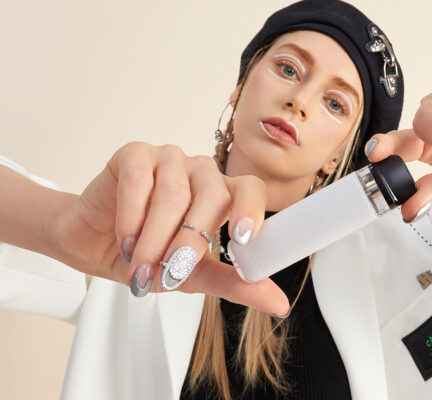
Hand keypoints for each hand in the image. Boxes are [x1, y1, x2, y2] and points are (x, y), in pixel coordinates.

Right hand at [52, 142, 289, 315]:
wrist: (94, 243)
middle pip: (212, 194)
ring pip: (173, 193)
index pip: (250, 190)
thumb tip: (278, 304)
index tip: (243, 239)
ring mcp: (169, 159)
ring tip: (140, 269)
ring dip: (156, 238)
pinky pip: (139, 180)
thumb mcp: (194, 276)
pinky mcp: (135, 154)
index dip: (251, 209)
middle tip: (168, 276)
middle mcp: (201, 172)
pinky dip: (132, 215)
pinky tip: (126, 240)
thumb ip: (235, 284)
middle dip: (190, 241)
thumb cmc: (151, 255)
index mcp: (223, 195)